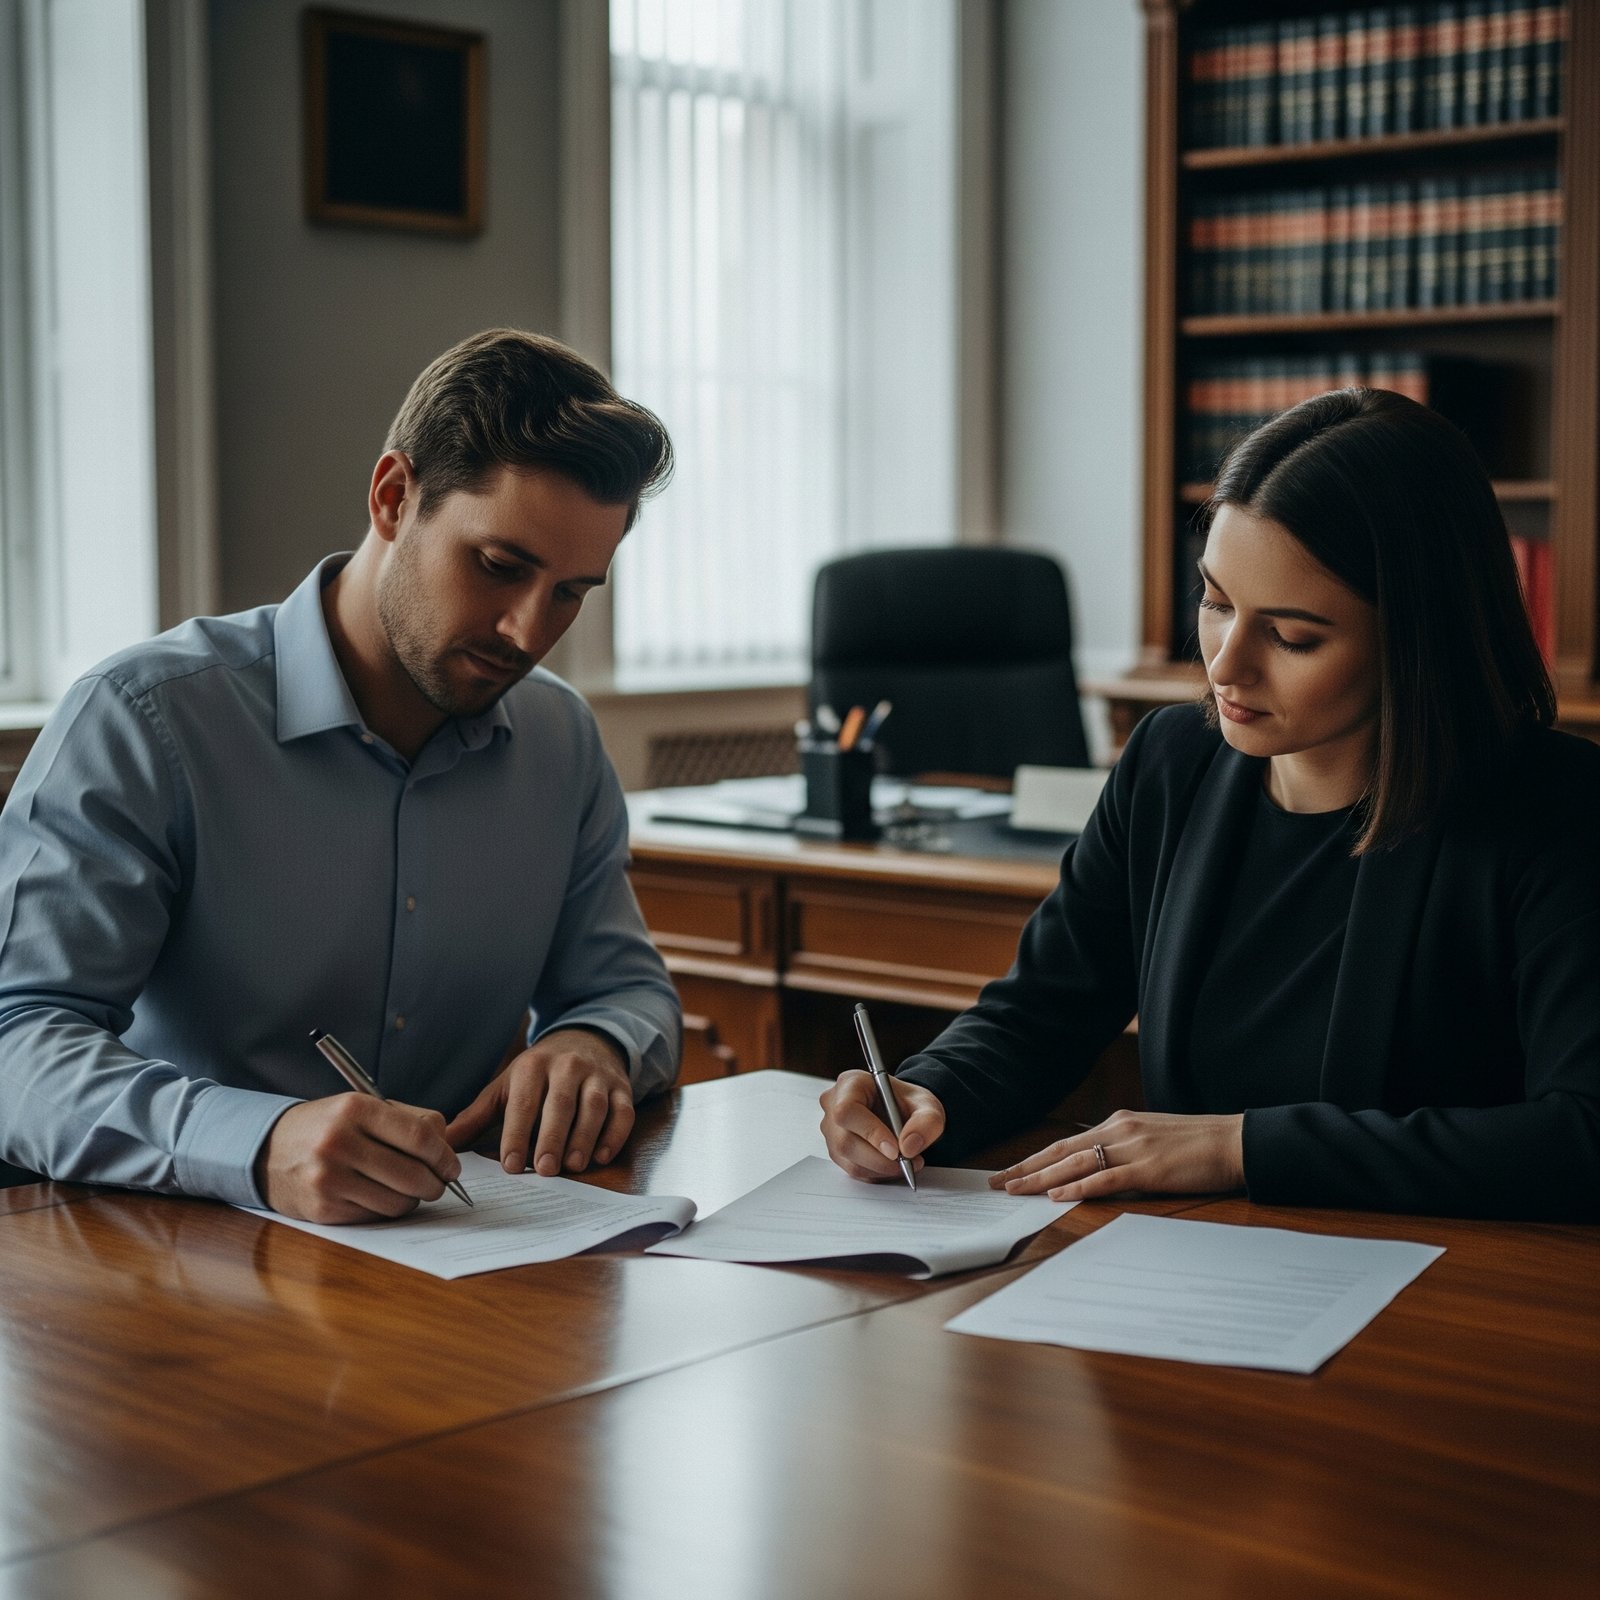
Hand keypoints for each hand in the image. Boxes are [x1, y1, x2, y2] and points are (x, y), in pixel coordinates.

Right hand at [256, 1095, 461, 1223]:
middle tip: (438, 1183)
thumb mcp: (363, 1107)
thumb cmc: (329, 1126)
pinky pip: (374, 1217)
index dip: (444, 1156)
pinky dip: (386, 1210)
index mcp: (355, 1108)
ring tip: (406, 1189)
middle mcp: (339, 1142)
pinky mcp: (322, 1208)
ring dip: (412, 1200)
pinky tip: (379, 1196)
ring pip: (398, 1202)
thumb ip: (409, 1120)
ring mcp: (328, 1178)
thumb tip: (447, 1148)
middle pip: (413, 1174)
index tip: (451, 1166)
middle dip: (435, 1184)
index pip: (419, 1136)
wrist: (268, 1150)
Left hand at [444, 1028, 633, 1175]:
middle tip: (544, 1170)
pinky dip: (614, 1134)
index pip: (524, 1102)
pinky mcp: (621, 1087)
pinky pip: (622, 1110)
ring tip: (572, 1166)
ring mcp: (597, 1076)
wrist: (584, 1042)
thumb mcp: (506, 1088)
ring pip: (593, 1106)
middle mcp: (567, 1066)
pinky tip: (602, 1155)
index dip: (517, 1134)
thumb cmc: (538, 1075)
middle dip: (552, 1137)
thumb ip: (476, 1117)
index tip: (510, 1165)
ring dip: (584, 1137)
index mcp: (532, 1066)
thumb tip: (442, 1144)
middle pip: (560, 1103)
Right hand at [819, 1070, 945, 1182]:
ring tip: (906, 1163)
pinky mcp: (837, 1150)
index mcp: (851, 1084)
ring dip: (881, 1168)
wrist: (903, 1112)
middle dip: (880, 1159)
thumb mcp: (927, 1105)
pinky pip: (853, 1170)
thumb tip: (908, 1147)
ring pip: (850, 1160)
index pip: (847, 1110)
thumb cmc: (908, 1103)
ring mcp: (832, 1130)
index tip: (896, 1150)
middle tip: (907, 1162)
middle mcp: (833, 1105)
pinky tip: (893, 1165)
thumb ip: (926, 1122)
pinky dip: (877, 1173)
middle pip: (845, 1141)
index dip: (870, 1132)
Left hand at [988, 1109, 1244, 1201]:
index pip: (1066, 1144)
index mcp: (1118, 1124)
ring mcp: (1132, 1148)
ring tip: (1015, 1189)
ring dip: (1041, 1178)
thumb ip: (1122, 1150)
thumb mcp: (1151, 1140)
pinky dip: (1078, 1187)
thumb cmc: (1196, 1146)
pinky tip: (1057, 1195)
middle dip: (1025, 1168)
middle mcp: (1119, 1130)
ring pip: (1075, 1164)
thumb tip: (1096, 1168)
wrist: (1234, 1141)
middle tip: (996, 1183)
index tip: (1009, 1171)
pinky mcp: (1148, 1169)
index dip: (1035, 1158)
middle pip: (1060, 1152)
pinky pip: (1105, 1179)